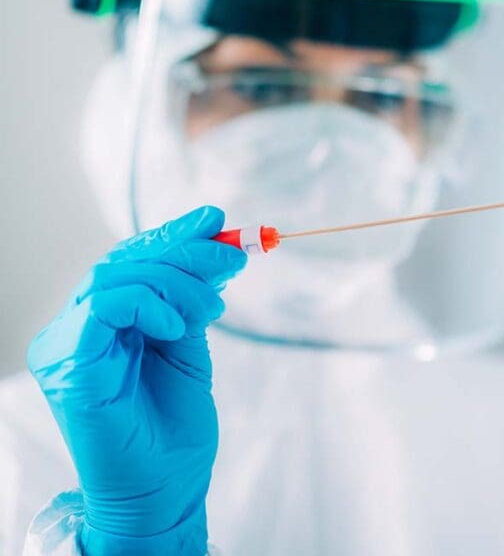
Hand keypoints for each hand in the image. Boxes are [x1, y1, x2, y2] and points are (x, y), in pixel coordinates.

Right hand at [28, 206, 245, 554]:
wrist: (167, 487)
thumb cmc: (175, 427)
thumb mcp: (191, 347)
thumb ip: (193, 300)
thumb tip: (217, 247)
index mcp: (105, 323)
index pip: (131, 261)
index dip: (173, 235)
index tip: (217, 219)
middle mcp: (79, 329)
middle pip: (124, 262)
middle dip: (184, 252)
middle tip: (233, 257)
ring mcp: (67, 346)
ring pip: (115, 276)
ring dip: (176, 282)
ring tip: (212, 309)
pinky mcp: (68, 365)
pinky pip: (103, 307)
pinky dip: (147, 305)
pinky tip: (176, 327)